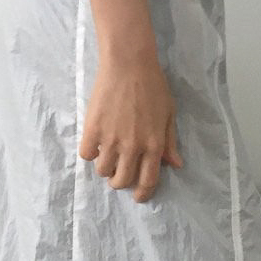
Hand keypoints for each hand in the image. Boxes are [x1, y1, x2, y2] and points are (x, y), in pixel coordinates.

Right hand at [79, 53, 182, 203]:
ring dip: (105, 168)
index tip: (138, 196)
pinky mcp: (93, 129)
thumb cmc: (153, 86)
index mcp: (154, 145)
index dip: (142, 193)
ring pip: (103, 170)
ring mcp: (111, 139)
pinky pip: (87, 154)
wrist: (129, 64)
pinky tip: (95, 143)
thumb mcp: (168, 114)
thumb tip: (174, 164)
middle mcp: (133, 146)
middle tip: (118, 175)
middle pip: (122, 180)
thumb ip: (170, 142)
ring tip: (106, 156)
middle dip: (120, 182)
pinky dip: (90, 152)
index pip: (148, 180)